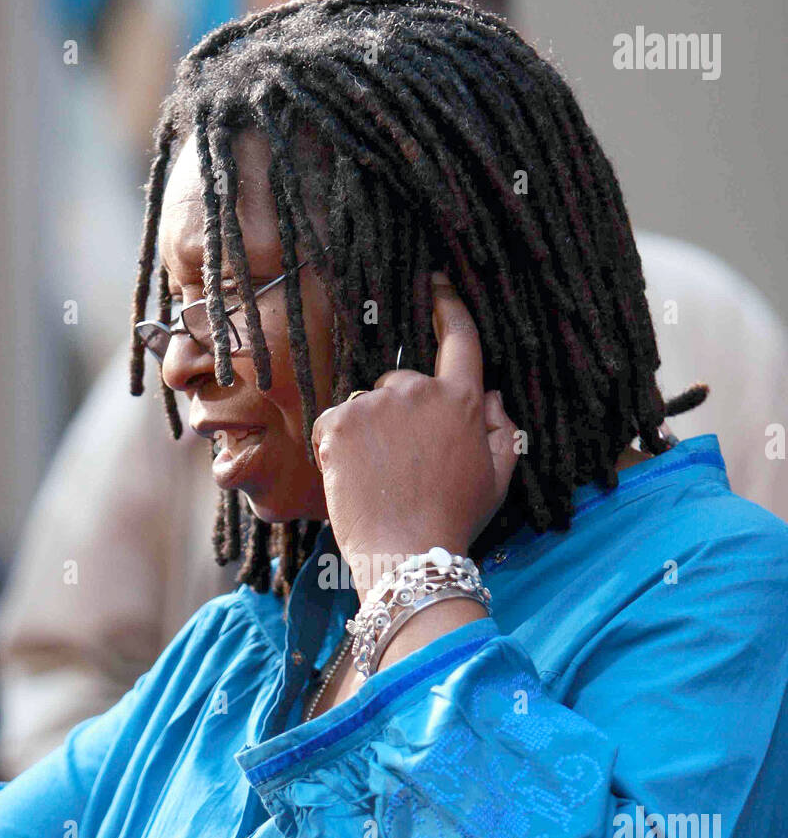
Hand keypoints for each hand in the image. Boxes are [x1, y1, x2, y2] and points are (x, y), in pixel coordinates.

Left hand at [311, 272, 518, 598]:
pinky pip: (335, 421)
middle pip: (402, 382)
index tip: (435, 282)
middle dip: (399, 414)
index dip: (447, 304)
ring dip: (368, 431)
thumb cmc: (453, 521)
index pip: (459, 337)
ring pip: (366, 405)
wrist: (407, 555)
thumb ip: (501, 430)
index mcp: (462, 400)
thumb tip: (490, 395)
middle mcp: (420, 391)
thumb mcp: (498, 478)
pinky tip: (354, 477)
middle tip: (402, 464)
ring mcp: (376, 404)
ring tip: (379, 477)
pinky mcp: (340, 420)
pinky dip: (338, 445)